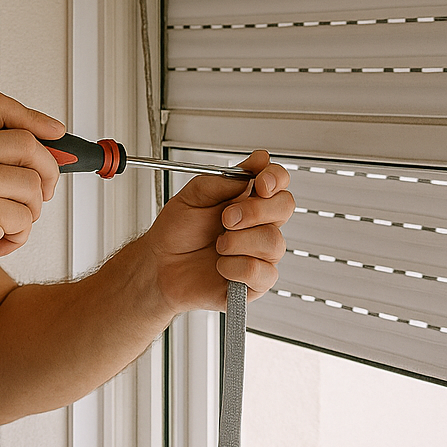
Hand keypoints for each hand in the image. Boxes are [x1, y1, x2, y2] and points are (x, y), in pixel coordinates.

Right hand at [0, 92, 63, 314]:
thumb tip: (50, 147)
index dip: (32, 117)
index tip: (55, 132)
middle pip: (26, 143)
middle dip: (48, 171)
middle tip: (42, 195)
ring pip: (32, 184)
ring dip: (29, 212)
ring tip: (2, 227)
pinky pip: (25, 218)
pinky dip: (18, 236)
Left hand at [139, 151, 292, 314]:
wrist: (160, 266)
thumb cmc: (177, 232)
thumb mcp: (193, 196)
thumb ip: (224, 180)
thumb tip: (254, 165)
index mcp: (246, 199)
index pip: (277, 181)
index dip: (275, 178)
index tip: (260, 183)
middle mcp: (258, 224)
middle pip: (285, 207)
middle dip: (255, 210)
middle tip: (225, 218)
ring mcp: (260, 253)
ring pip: (273, 241)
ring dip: (239, 241)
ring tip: (217, 245)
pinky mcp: (256, 281)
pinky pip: (262, 272)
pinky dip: (236, 267)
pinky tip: (221, 266)